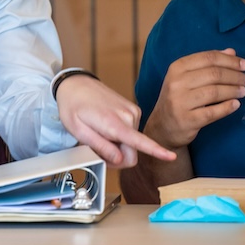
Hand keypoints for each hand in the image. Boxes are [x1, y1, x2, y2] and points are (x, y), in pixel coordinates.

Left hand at [56, 75, 174, 167]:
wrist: (75, 84)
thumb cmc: (73, 106)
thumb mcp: (79, 131)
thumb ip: (101, 147)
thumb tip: (120, 160)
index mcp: (113, 122)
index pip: (139, 141)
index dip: (156, 151)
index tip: (171, 156)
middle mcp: (128, 116)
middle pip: (133, 152)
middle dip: (118, 158)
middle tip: (98, 152)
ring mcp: (132, 112)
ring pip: (132, 144)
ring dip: (117, 146)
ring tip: (100, 134)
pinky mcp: (133, 111)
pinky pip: (132, 134)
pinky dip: (120, 137)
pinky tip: (107, 128)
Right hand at [144, 50, 244, 150]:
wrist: (163, 126)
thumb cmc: (178, 98)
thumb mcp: (186, 77)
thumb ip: (208, 63)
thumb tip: (231, 52)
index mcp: (177, 67)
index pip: (208, 58)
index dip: (230, 60)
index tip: (244, 65)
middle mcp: (177, 83)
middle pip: (214, 74)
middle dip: (235, 76)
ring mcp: (180, 102)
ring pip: (214, 92)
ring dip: (233, 90)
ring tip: (243, 91)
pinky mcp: (187, 120)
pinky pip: (212, 112)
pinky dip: (227, 107)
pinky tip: (235, 104)